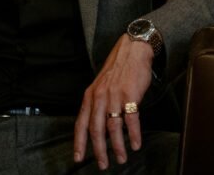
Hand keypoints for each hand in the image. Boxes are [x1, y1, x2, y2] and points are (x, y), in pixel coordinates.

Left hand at [74, 35, 154, 169]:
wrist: (132, 50)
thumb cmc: (117, 69)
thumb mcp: (100, 85)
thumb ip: (96, 104)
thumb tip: (96, 127)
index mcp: (90, 96)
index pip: (81, 123)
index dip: (79, 142)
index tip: (78, 158)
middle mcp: (99, 97)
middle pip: (96, 129)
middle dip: (98, 150)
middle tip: (102, 165)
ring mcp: (114, 96)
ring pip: (113, 128)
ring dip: (117, 146)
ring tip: (121, 159)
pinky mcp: (130, 95)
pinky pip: (131, 120)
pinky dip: (133, 135)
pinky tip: (135, 145)